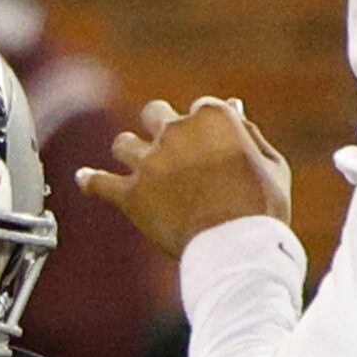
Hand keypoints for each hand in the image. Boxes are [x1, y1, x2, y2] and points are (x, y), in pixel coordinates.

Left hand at [78, 98, 292, 256]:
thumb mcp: (272, 166)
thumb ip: (250, 134)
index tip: (210, 143)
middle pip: (155, 113)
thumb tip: (235, 109)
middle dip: (161, 127)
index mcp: (212, 117)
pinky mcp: (131, 195)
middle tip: (171, 148)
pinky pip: (99, 183)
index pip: (201, 108)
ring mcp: (149, 162)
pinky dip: (91, 180)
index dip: (205, 126)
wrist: (236, 248)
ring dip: (131, 151)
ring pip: (124, 143)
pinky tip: (84, 178)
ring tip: (138, 165)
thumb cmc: (262, 209)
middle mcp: (175, 131)